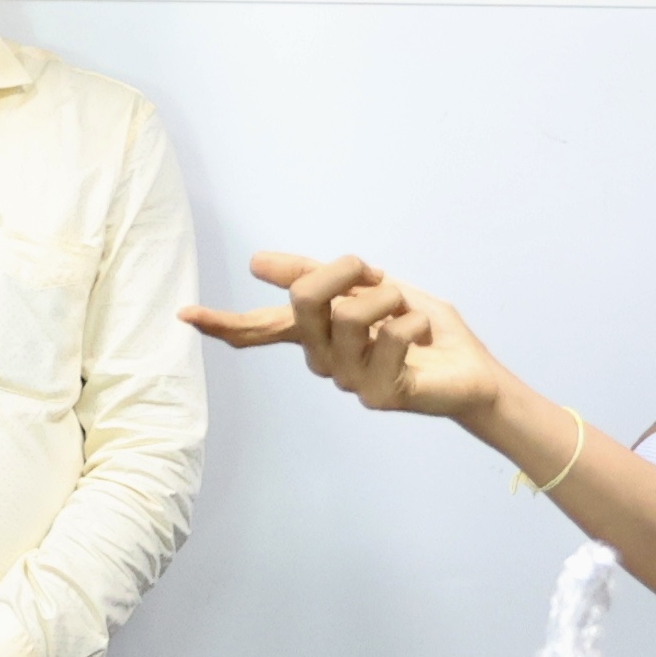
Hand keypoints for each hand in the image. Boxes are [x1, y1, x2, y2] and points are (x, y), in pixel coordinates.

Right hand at [183, 251, 512, 428]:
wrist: (471, 370)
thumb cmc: (420, 330)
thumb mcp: (368, 288)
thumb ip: (318, 275)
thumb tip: (254, 262)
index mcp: (315, 335)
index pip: (259, 330)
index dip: (222, 321)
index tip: (184, 314)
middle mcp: (322, 360)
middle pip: (305, 300)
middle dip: (342, 271)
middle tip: (369, 270)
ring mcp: (347, 381)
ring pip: (353, 313)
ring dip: (391, 298)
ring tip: (406, 313)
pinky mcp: (379, 394)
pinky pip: (392, 334)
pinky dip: (415, 321)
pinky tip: (422, 338)